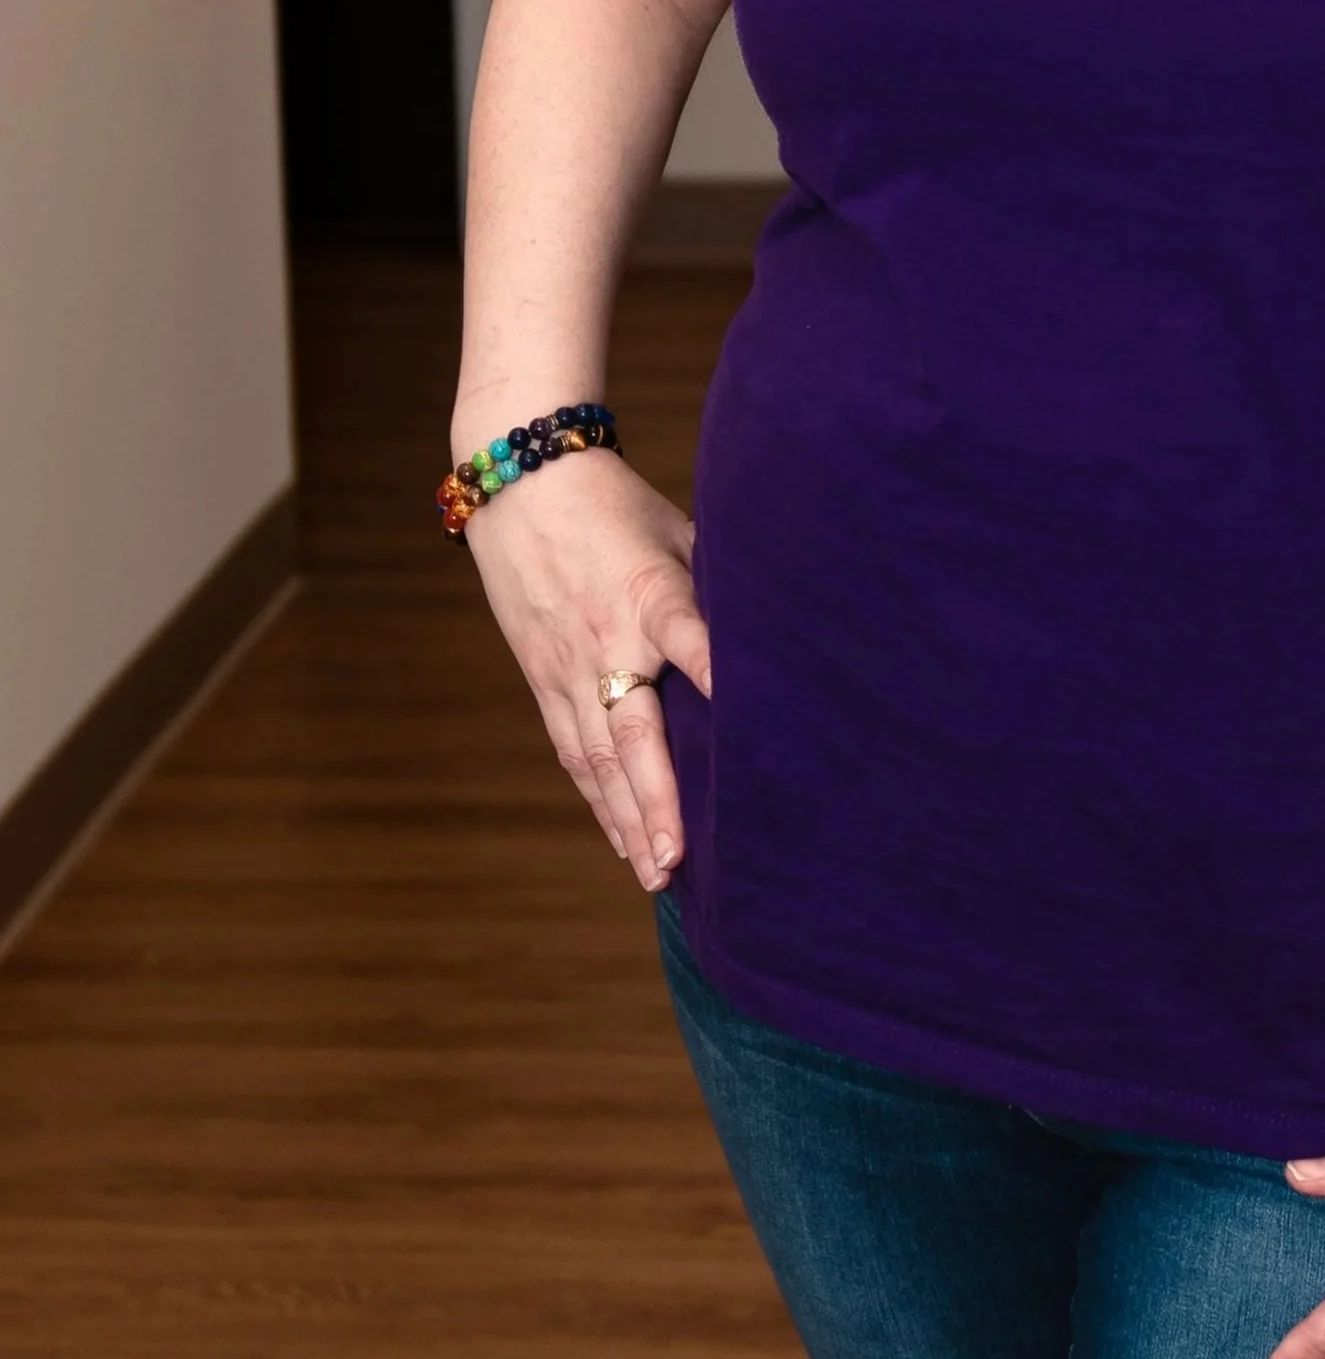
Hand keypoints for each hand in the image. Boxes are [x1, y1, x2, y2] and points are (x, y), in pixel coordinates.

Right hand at [463, 451, 710, 892]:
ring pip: (596, 757)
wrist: (519, 484)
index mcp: (648, 593)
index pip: (689, 639)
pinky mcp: (543, 678)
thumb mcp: (675, 530)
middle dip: (656, 801)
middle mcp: (605, 641)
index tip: (750, 727)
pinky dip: (597, 798)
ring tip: (655, 874)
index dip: (718, 677)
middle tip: (678, 861)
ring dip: (625, 819)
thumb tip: (771, 636)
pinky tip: (620, 836)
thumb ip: (712, 588)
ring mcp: (567, 667)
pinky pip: (572, 749)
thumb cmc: (614, 504)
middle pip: (631, 731)